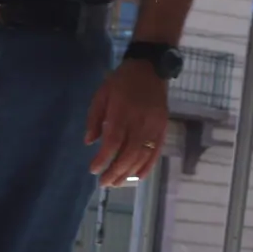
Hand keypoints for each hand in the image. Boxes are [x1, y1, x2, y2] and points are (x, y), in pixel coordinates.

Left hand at [86, 60, 169, 186]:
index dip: (103, 159)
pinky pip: (156, 150)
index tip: (93, 170)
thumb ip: (94, 119)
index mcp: (122, 112)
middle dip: (115, 171)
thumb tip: (89, 142)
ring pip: (143, 155)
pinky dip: (148, 166)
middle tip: (104, 183)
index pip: (113, 141)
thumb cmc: (121, 82)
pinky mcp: (163, 126)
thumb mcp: (101, 95)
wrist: (150, 68)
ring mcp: (154, 125)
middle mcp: (140, 121)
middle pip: (129, 153)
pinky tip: (137, 177)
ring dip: (129, 172)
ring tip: (116, 183)